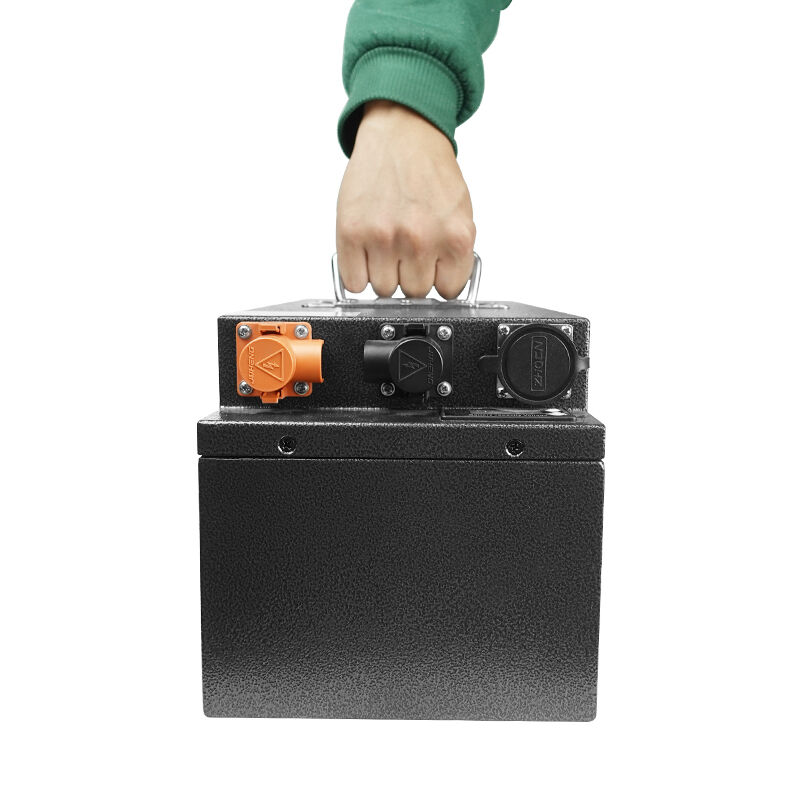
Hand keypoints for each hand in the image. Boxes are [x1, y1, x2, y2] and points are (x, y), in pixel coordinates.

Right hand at [336, 100, 476, 298]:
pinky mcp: (352, 233)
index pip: (448, 291)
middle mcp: (420, 239)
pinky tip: (367, 251)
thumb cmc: (430, 172)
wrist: (401, 134)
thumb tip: (444, 288)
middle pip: (414, 293)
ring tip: (387, 244)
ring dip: (383, 273)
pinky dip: (358, 272)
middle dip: (410, 274)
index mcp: (455, 237)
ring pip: (383, 289)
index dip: (438, 279)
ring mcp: (384, 237)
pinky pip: (354, 282)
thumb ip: (455, 253)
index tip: (432, 269)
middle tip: (407, 248)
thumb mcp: (460, 213)